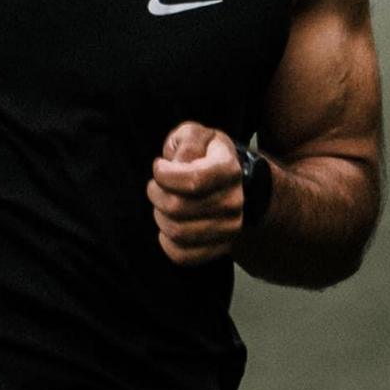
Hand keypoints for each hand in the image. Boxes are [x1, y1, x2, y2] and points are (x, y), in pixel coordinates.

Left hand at [149, 122, 245, 264]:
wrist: (234, 183)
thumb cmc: (207, 156)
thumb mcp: (198, 135)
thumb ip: (187, 141)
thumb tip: (177, 165)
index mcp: (229, 170)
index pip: (194, 180)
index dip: (166, 176)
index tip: (159, 167)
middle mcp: (234, 201)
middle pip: (179, 208)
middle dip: (156, 195)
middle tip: (155, 187)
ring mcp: (230, 228)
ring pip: (178, 232)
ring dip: (160, 217)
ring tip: (162, 205)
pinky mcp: (220, 248)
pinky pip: (183, 255)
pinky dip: (166, 242)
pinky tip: (167, 226)